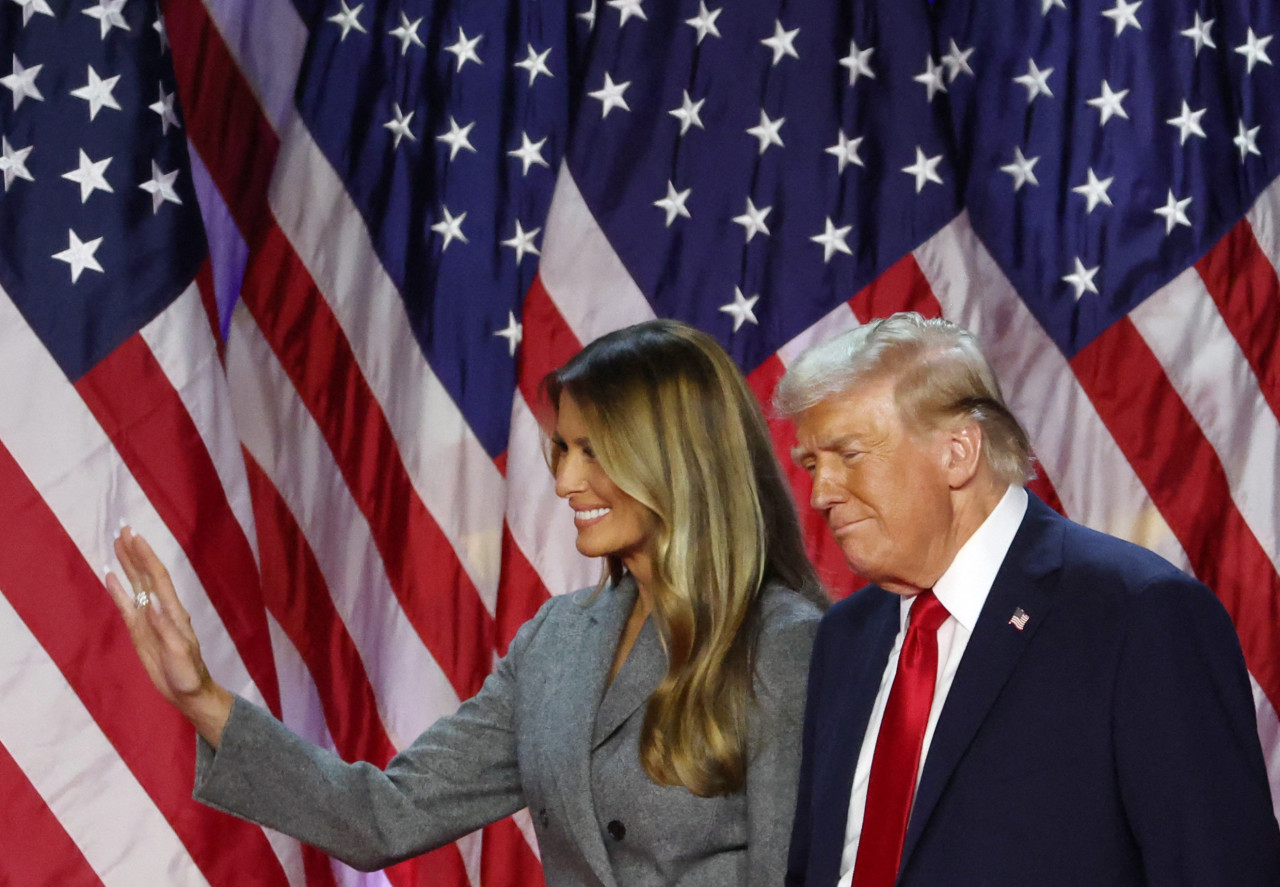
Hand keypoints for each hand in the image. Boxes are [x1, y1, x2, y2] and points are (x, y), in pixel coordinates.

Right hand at [105, 526, 232, 746]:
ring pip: (136, 586)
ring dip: (127, 565)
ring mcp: (150, 620)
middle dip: (135, 553)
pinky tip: (111, 577)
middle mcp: (162, 610)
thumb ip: (166, 632)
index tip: (135, 538)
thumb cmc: (189, 675)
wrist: (188, 692)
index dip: (146, 557)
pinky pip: (127, 607)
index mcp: (174, 613)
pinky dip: (118, 591)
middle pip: (146, 575)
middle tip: (123, 530)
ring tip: (117, 544)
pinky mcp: (140, 632)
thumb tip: (151, 608)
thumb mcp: (180, 655)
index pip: (158, 578)